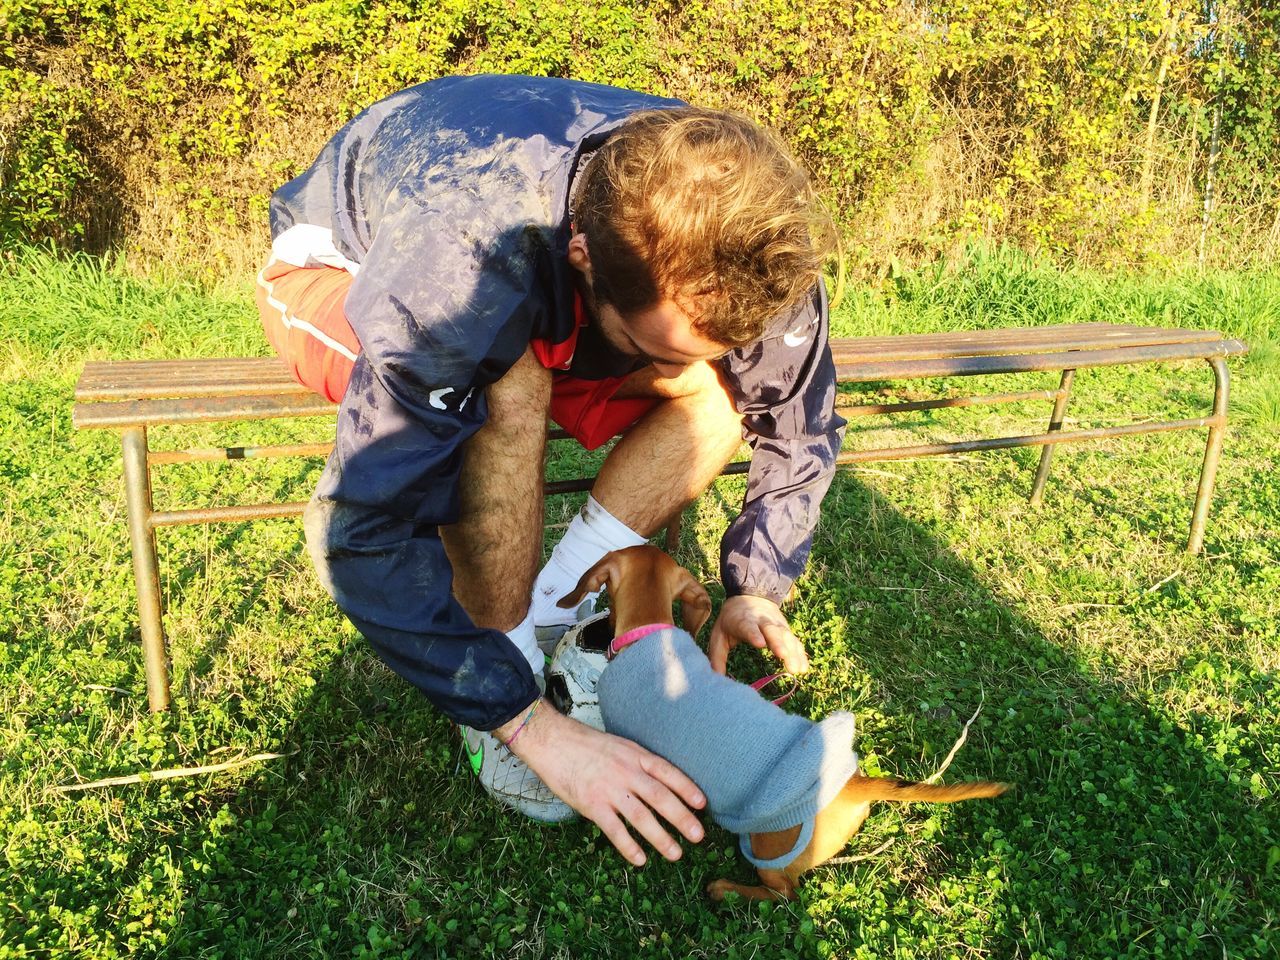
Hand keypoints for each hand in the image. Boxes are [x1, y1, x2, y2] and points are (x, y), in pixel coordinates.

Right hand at [501, 703, 706, 865]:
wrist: (551, 741)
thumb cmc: (584, 744)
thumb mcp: (618, 745)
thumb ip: (637, 762)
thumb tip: (657, 780)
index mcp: (635, 755)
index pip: (667, 772)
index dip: (686, 788)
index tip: (701, 804)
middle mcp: (626, 771)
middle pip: (660, 797)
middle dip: (682, 817)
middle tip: (699, 836)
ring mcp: (609, 789)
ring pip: (641, 816)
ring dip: (661, 837)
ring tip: (676, 854)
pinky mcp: (591, 804)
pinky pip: (614, 829)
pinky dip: (628, 846)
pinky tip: (640, 860)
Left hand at [708, 594, 809, 675]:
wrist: (751, 594)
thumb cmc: (732, 620)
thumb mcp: (719, 633)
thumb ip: (717, 655)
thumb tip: (715, 678)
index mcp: (743, 620)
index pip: (748, 627)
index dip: (754, 634)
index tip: (760, 644)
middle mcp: (763, 621)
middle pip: (772, 631)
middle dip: (778, 643)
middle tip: (783, 656)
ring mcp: (777, 625)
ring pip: (787, 637)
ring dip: (793, 652)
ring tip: (797, 669)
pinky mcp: (786, 631)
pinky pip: (795, 642)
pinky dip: (800, 654)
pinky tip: (804, 668)